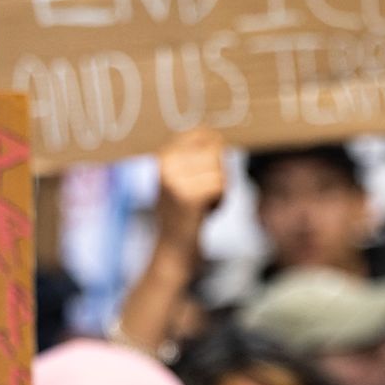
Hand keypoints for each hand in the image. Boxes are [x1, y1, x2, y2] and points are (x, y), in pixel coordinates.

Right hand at [155, 128, 225, 246]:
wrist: (172, 251)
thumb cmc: (183, 215)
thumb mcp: (181, 179)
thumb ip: (194, 158)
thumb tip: (219, 136)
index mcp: (163, 156)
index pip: (203, 133)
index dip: (216, 148)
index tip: (212, 168)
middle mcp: (165, 164)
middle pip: (216, 151)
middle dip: (221, 173)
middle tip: (207, 193)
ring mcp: (174, 179)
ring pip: (220, 169)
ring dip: (221, 188)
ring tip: (205, 203)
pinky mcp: (187, 196)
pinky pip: (220, 186)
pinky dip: (221, 200)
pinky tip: (207, 212)